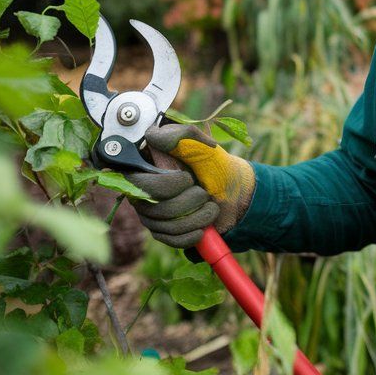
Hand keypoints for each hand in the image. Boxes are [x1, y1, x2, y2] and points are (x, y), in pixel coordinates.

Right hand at [126, 124, 255, 246]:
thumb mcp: (204, 146)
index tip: (188, 178)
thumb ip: (183, 136)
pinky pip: (170, 240)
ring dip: (197, 217)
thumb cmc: (216, 166)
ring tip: (210, 207)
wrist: (235, 193)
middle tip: (204, 192)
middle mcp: (141, 191)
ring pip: (166, 225)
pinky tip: (203, 227)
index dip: (167, 185)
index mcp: (146, 167)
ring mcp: (149, 212)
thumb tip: (152, 135)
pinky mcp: (160, 231)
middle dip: (189, 201)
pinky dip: (192, 234)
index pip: (140, 183)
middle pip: (155, 208)